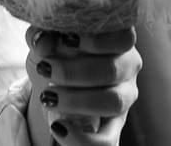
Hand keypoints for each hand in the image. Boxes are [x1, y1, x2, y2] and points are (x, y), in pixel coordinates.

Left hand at [25, 25, 140, 144]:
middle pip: (113, 70)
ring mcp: (124, 96)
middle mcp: (127, 67)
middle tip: (44, 68)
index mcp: (114, 39)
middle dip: (73, 71)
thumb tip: (43, 43)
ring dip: (77, 101)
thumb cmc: (56, 49)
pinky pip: (108, 140)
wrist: (54, 77)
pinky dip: (82, 138)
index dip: (97, 40)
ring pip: (113, 102)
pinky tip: (58, 127)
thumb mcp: (45, 39)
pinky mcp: (114, 125)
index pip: (123, 37)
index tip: (66, 39)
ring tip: (47, 97)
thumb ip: (43, 35)